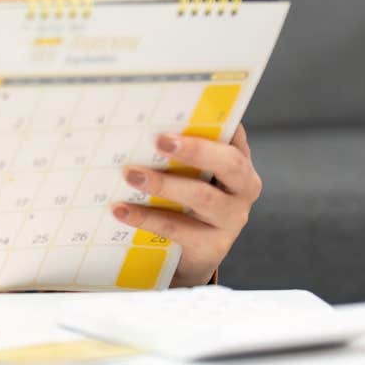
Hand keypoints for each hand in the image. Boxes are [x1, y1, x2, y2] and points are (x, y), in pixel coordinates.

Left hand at [112, 124, 258, 286]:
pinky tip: (121, 209)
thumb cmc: (187, 202)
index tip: (189, 109)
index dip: (218, 121)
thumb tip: (142, 128)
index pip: (234, 135)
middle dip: (195, 150)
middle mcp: (244, 188)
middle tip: (159, 141)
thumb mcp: (190, 175)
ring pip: (201, 196)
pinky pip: (177, 228)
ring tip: (130, 175)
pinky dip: (146, 218)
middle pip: (229, 164)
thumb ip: (178, 154)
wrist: (190, 254)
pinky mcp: (213, 246)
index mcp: (239, 162)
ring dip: (163, 184)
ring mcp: (232, 219)